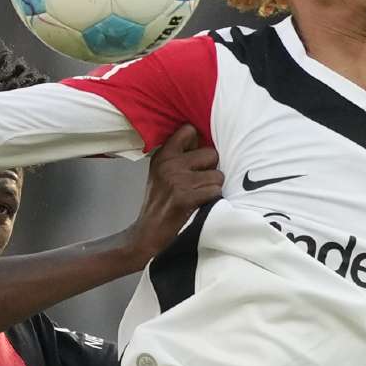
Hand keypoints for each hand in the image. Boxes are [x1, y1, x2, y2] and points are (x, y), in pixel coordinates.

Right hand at [123, 124, 222, 268]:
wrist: (147, 234)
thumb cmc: (161, 203)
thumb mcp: (162, 173)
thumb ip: (179, 156)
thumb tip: (207, 141)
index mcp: (163, 155)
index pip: (189, 131)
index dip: (199, 144)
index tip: (197, 160)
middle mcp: (169, 163)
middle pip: (211, 153)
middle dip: (211, 170)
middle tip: (199, 184)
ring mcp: (176, 180)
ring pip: (217, 175)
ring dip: (213, 188)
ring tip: (199, 197)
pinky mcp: (184, 197)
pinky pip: (215, 191)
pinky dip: (212, 200)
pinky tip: (200, 205)